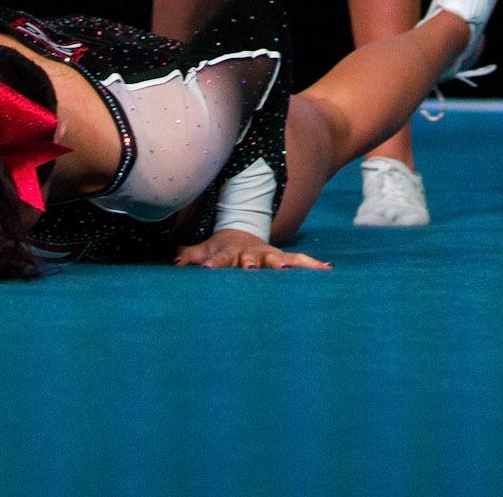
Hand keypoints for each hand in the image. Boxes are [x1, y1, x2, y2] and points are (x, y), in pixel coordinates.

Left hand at [173, 228, 330, 270]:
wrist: (244, 233)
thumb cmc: (222, 249)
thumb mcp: (206, 250)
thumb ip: (191, 254)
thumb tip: (175, 260)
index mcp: (230, 252)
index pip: (221, 257)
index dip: (214, 263)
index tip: (208, 269)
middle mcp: (251, 254)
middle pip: (252, 259)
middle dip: (252, 264)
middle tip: (251, 269)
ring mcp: (269, 256)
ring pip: (279, 259)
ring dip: (286, 264)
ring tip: (289, 268)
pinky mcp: (284, 259)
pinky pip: (300, 261)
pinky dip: (312, 265)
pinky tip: (327, 269)